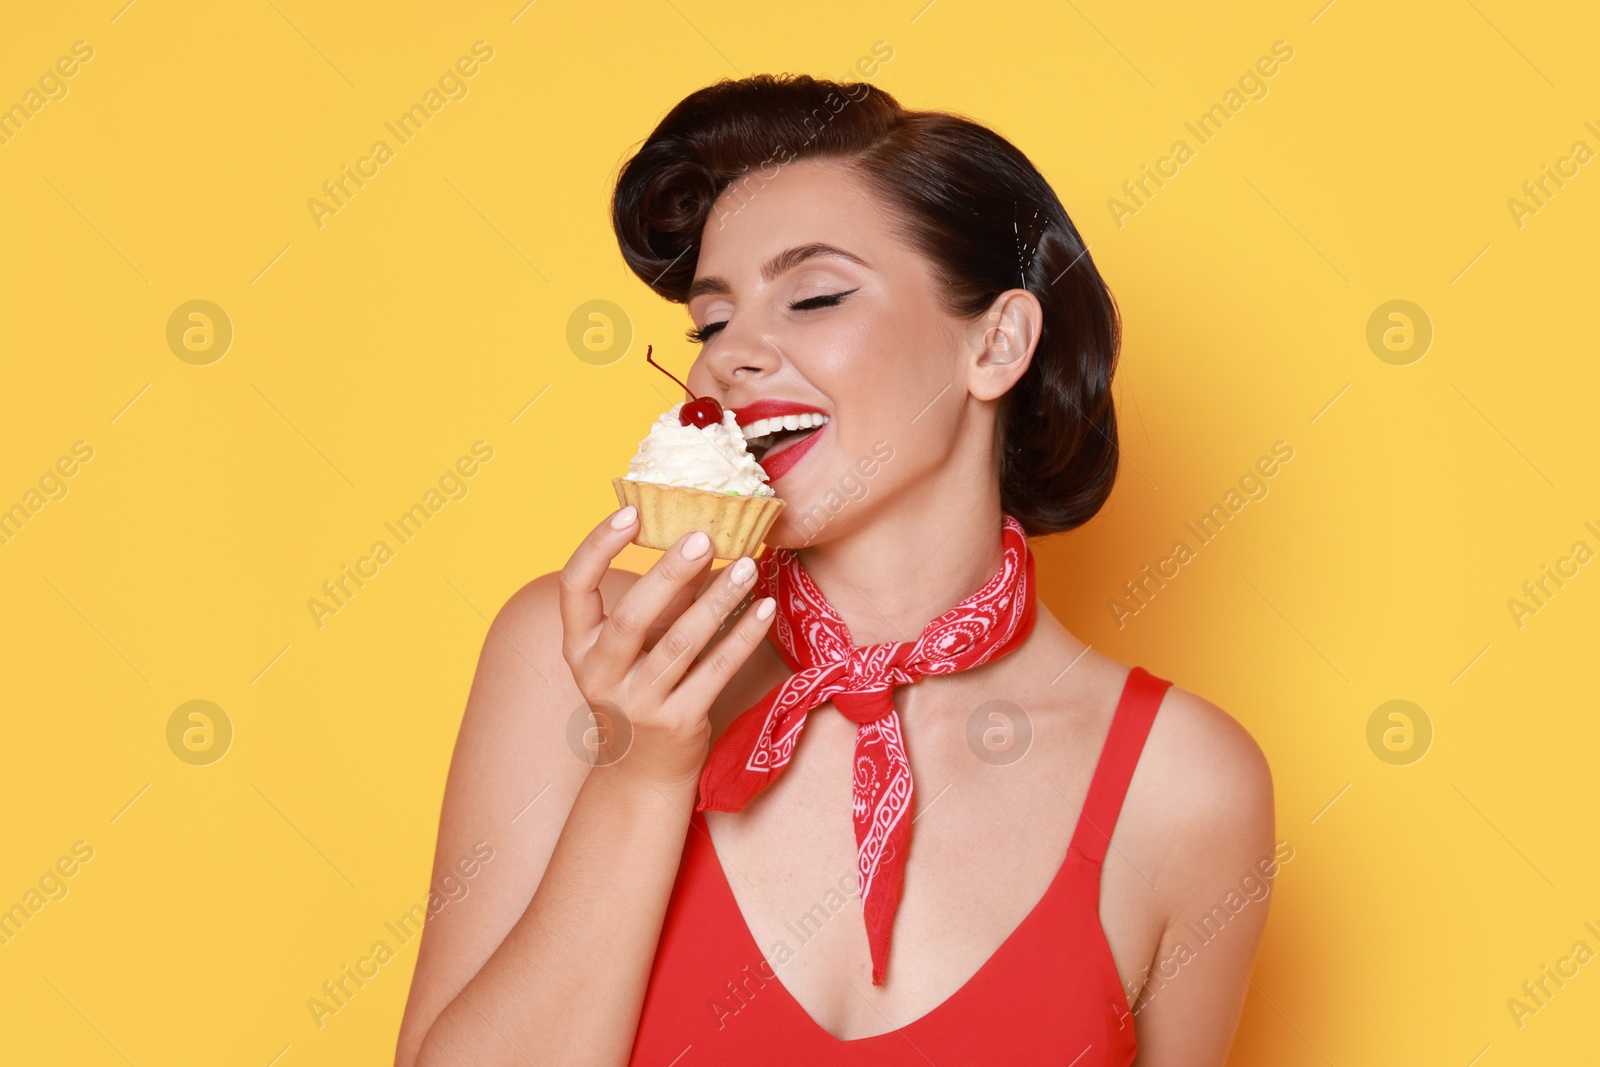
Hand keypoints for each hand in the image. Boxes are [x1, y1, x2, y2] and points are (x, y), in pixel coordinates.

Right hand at [558, 505, 775, 786]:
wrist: (642, 772)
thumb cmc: (640, 690)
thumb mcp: (636, 647)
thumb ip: (661, 601)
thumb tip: (700, 543)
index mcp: (579, 647)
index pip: (574, 587)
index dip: (597, 546)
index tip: (631, 512)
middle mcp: (599, 675)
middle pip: (630, 618)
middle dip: (668, 574)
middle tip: (704, 537)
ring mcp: (637, 703)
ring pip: (680, 644)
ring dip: (717, 601)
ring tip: (747, 566)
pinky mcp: (678, 722)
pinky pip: (715, 672)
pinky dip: (742, 637)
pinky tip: (764, 608)